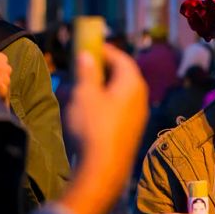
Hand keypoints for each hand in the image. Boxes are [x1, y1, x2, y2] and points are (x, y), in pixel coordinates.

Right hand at [60, 45, 147, 213]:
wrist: (103, 167)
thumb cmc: (93, 125)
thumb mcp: (84, 94)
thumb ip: (87, 72)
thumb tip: (87, 55)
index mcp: (132, 83)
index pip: (121, 58)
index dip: (104, 50)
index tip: (88, 46)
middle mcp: (140, 97)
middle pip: (120, 75)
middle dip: (98, 70)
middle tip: (80, 67)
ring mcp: (137, 114)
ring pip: (116, 93)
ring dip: (96, 88)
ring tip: (74, 90)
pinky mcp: (130, 129)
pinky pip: (116, 109)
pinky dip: (100, 104)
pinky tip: (83, 110)